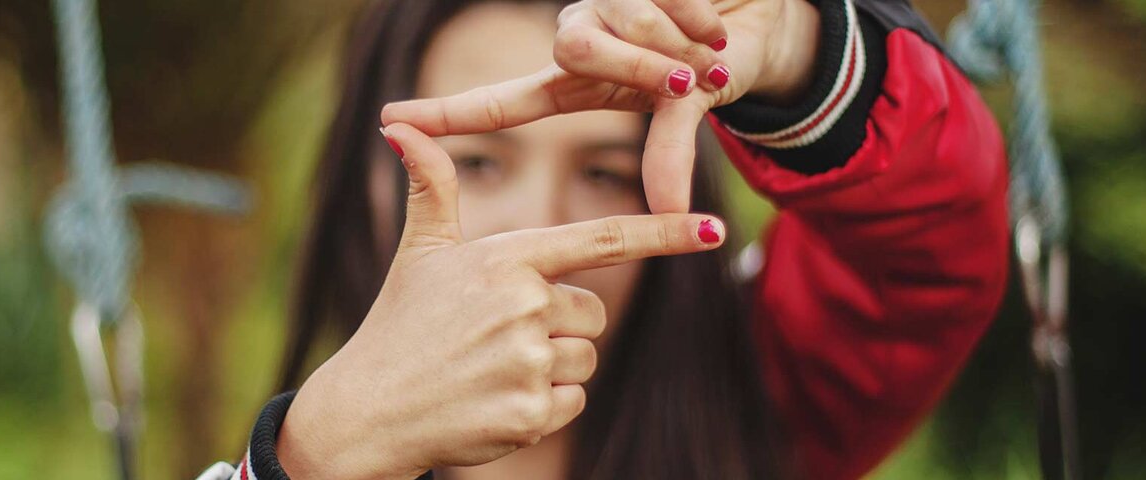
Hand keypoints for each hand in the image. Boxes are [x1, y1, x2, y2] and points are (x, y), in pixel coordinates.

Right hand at [275, 123, 727, 479]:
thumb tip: (401, 126)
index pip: (602, 240)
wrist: (370, 411)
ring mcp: (528, 363)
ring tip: (491, 369)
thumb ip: (433, 189)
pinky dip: (542, 407)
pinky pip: (572, 402)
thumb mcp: (419, 252)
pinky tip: (495, 402)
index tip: (713, 229)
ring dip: (551, 368)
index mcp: (507, 259)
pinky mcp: (530, 414)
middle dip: (560, 326)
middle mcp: (524, 307)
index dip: (664, 233)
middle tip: (500, 337)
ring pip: (584, 360)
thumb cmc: (400, 324)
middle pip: (593, 313)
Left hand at [381, 0, 820, 213]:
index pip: (501, 102)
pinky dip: (701, 21)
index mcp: (575, 82)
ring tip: (707, 52)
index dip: (446, 114)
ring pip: (629, 24)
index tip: (389, 123)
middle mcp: (578, 37)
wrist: (756, 19)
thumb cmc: (705, 68)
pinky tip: (716, 26)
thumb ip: (669, 154)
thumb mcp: (685, 111)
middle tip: (684, 80)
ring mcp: (607, 1)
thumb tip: (674, 217)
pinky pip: (669, 3)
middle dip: (636, 64)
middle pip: (576, 46)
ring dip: (678, 44)